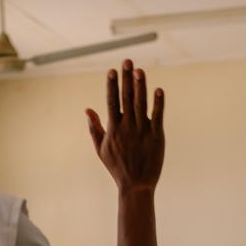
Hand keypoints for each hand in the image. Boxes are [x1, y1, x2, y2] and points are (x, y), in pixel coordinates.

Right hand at [86, 59, 164, 192]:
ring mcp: (142, 131)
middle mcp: (127, 127)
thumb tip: (87, 109)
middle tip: (127, 60)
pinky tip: (158, 90)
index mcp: (114, 129)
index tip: (112, 70)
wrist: (136, 185)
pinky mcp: (156, 136)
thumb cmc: (117, 167)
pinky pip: (158, 116)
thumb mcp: (101, 149)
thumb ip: (94, 128)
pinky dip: (158, 103)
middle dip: (126, 78)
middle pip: (126, 98)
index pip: (112, 102)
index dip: (112, 85)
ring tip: (140, 70)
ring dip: (141, 86)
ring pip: (141, 104)